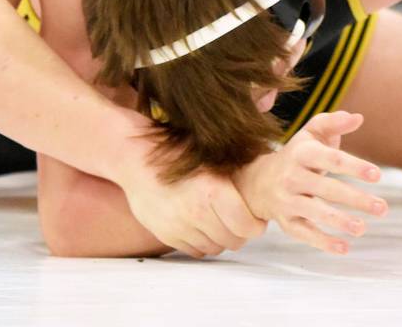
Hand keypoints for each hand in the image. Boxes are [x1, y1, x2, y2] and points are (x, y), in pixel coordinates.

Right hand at [122, 160, 266, 257]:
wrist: (134, 158)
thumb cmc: (175, 150)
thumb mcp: (211, 153)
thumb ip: (237, 169)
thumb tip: (267, 174)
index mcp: (213, 191)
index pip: (248, 227)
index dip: (255, 224)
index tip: (255, 218)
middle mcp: (197, 213)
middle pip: (234, 240)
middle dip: (240, 231)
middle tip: (238, 219)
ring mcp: (180, 227)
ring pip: (215, 248)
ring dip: (220, 237)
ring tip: (218, 220)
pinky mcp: (166, 235)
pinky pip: (194, 250)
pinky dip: (201, 241)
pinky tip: (200, 224)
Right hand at [235, 111, 387, 254]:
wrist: (258, 181)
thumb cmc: (297, 155)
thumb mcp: (310, 134)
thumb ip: (333, 123)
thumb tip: (358, 118)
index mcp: (301, 153)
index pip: (330, 159)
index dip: (354, 166)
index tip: (377, 175)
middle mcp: (292, 176)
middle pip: (326, 188)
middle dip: (355, 199)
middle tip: (383, 208)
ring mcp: (287, 200)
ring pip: (314, 211)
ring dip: (339, 221)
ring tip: (362, 228)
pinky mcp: (286, 221)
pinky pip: (305, 233)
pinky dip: (323, 242)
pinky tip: (345, 248)